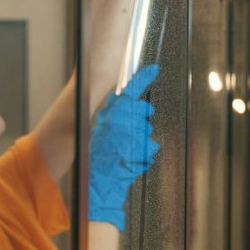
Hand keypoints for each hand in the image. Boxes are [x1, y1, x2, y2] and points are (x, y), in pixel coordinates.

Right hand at [88, 64, 160, 229]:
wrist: (100, 178)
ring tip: (124, 149)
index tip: (153, 70)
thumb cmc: (97, 155)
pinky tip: (132, 156)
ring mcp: (138, 133)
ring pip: (146, 129)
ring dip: (139, 137)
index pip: (131, 89)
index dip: (143, 78)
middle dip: (139, 117)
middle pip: (143, 110)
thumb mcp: (99, 128)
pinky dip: (144, 151)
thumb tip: (127, 103)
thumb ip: (112, 113)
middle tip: (127, 131)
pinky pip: (151, 145)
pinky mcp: (147, 147)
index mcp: (113, 111)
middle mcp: (127, 118)